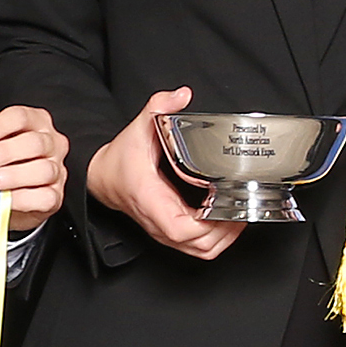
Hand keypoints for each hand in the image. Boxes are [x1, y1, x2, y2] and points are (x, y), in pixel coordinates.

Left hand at [0, 105, 68, 232]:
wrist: (13, 199)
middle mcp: (52, 143)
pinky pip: (44, 197)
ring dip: (11, 176)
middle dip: (3, 153)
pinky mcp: (56, 195)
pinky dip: (22, 199)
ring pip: (42, 169)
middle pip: (34, 142)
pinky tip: (4, 201)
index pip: (20, 117)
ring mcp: (57, 170)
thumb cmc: (0, 165)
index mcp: (36, 123)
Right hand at [88, 85, 241, 259]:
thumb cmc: (119, 159)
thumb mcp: (137, 128)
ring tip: (240, 217)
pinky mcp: (169, 231)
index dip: (208, 227)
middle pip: (197, 246)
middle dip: (226, 234)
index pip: (181, 229)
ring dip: (223, 240)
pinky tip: (227, 221)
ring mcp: (163, 230)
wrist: (101, 177)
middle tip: (244, 211)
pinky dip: (215, 240)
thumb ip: (158, 107)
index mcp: (151, 199)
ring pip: (199, 251)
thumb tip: (180, 95)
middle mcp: (158, 220)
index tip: (227, 212)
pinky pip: (196, 246)